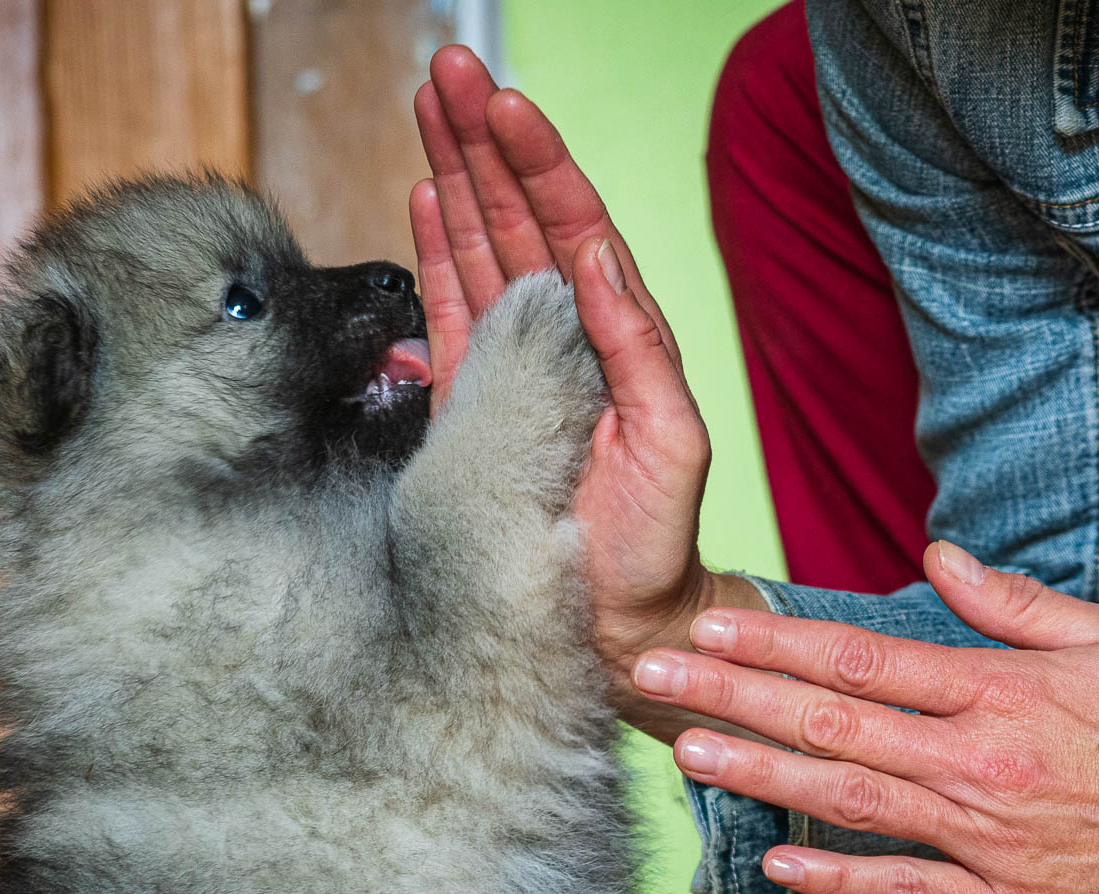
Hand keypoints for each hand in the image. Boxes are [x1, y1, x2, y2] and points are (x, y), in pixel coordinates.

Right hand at [409, 47, 738, 721]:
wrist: (616, 617)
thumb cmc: (655, 540)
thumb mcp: (672, 439)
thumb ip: (638, 347)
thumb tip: (595, 258)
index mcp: (617, 331)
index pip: (572, 221)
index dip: (537, 159)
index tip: (502, 103)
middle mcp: (565, 333)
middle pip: (517, 214)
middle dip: (483, 139)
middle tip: (449, 71)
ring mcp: (518, 359)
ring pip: (480, 244)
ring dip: (455, 174)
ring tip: (430, 107)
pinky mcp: (477, 397)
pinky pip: (452, 307)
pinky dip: (438, 248)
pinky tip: (426, 197)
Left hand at [631, 541, 1098, 893]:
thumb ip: (1014, 600)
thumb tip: (936, 554)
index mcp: (998, 691)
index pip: (861, 655)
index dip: (775, 640)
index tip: (709, 625)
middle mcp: (976, 761)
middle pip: (831, 720)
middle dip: (733, 696)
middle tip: (654, 677)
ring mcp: (982, 836)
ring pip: (847, 799)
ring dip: (760, 773)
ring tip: (685, 751)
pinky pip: (901, 886)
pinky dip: (833, 875)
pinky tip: (771, 859)